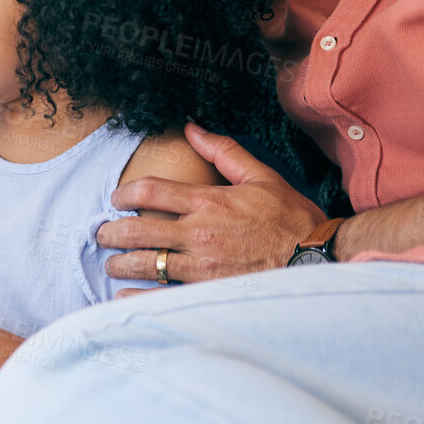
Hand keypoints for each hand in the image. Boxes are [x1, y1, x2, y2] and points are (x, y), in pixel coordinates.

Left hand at [99, 123, 324, 289]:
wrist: (319, 260)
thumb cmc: (291, 220)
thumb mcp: (261, 177)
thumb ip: (223, 151)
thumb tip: (192, 127)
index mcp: (209, 201)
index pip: (149, 191)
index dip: (123, 194)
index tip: (116, 200)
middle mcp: (200, 233)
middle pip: (137, 230)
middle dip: (112, 232)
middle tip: (103, 234)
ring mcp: (202, 266)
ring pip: (144, 263)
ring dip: (120, 263)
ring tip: (113, 262)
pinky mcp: (208, 292)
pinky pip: (161, 296)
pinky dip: (136, 297)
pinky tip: (123, 295)